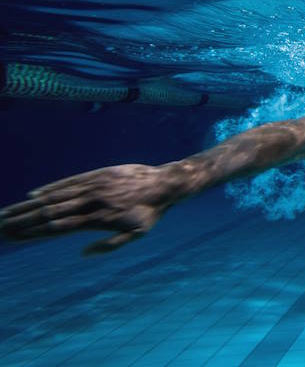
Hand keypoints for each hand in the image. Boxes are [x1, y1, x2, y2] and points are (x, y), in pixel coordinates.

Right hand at [0, 164, 178, 254]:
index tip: (12, 238)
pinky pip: (69, 182)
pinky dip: (50, 189)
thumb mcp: (136, 235)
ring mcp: (92, 187)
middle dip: (22, 221)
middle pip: (48, 213)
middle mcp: (91, 202)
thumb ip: (109, 245)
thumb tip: (82, 253)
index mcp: (97, 219)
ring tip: (8, 212)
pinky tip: (33, 195)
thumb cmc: (151, 213)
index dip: (32, 233)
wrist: (165, 183)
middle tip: (0, 227)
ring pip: (55, 197)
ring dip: (29, 206)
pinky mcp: (96, 175)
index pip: (56, 228)